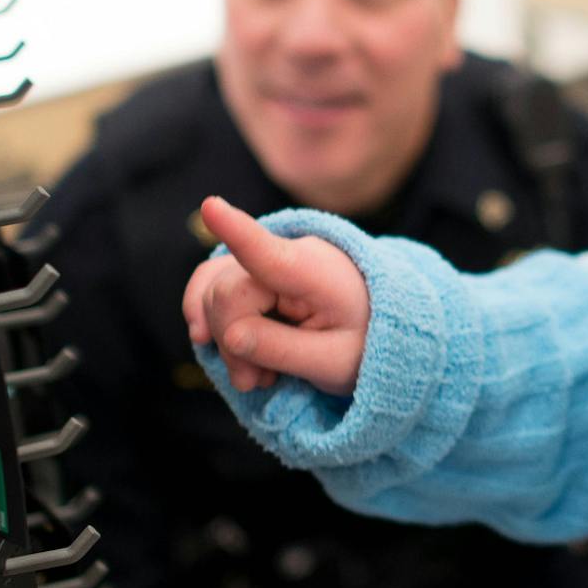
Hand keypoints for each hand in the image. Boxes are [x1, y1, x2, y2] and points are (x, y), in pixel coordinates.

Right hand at [181, 196, 368, 393]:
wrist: (378, 325)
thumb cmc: (362, 342)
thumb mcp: (334, 362)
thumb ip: (282, 350)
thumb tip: (229, 337)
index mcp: (315, 273)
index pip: (270, 253)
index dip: (235, 230)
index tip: (211, 206)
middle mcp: (287, 252)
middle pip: (226, 294)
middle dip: (231, 344)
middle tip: (258, 381)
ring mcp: (267, 256)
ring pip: (212, 292)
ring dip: (224, 338)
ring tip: (257, 374)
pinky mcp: (250, 268)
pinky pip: (209, 285)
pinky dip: (211, 320)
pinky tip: (222, 347)